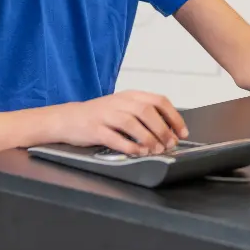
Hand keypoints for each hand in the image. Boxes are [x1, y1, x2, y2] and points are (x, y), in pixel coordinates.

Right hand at [55, 90, 188, 155]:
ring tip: (156, 150)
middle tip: (170, 144)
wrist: (67, 118)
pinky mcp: (95, 129)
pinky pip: (114, 137)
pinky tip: (138, 153)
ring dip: (148, 138)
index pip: (159, 100)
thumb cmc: (100, 115)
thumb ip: (143, 114)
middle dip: (163, 129)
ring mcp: (106, 115)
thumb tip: (169, 131)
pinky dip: (129, 146)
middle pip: (147, 111)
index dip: (174, 117)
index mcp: (130, 95)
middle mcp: (120, 102)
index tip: (182, 132)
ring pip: (132, 123)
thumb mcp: (123, 107)